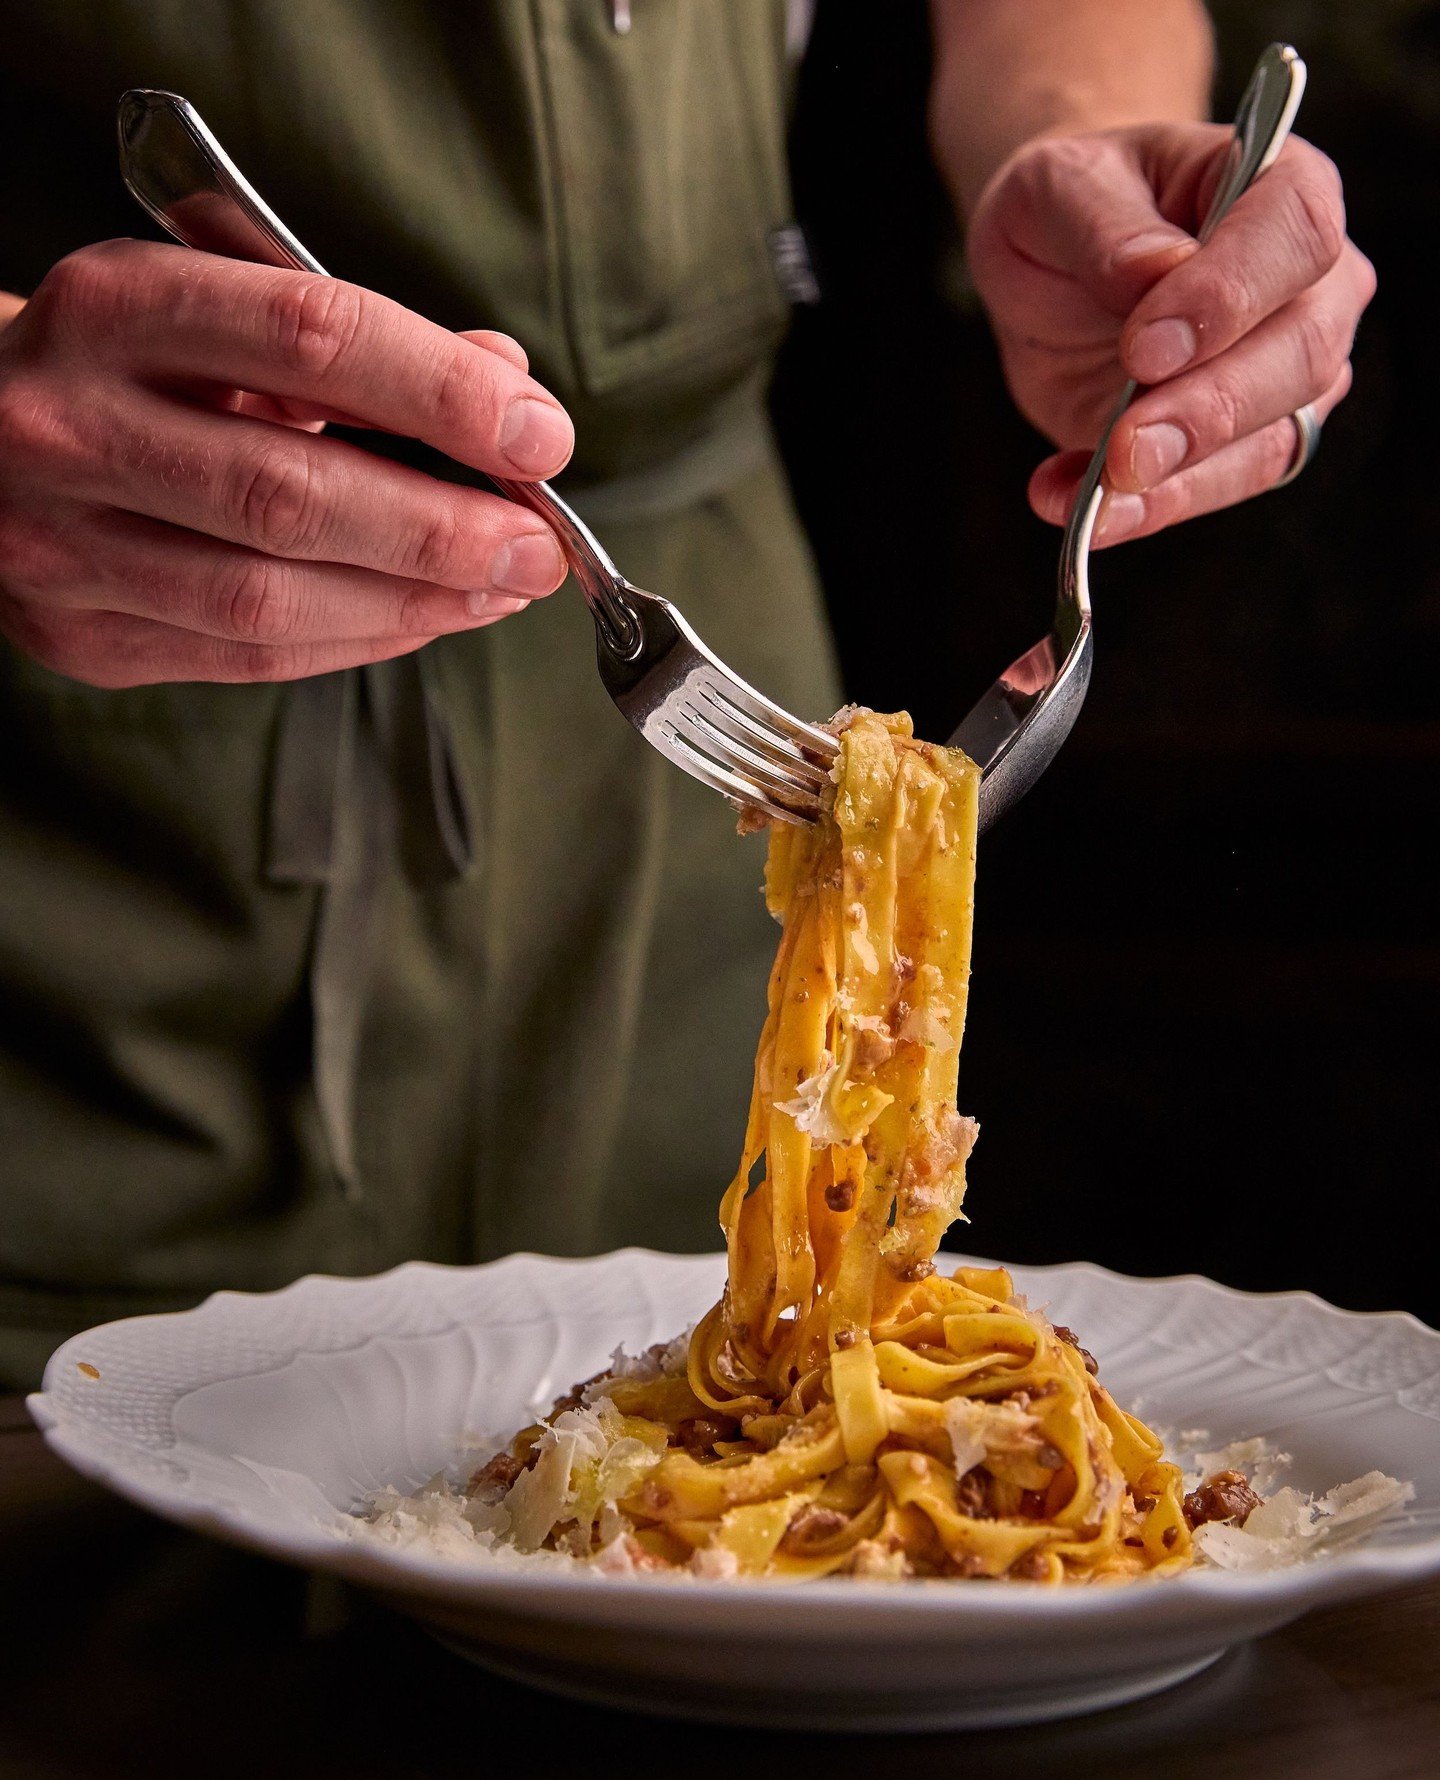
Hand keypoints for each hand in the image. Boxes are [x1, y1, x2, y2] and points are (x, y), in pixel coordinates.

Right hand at [0, 240, 574, 684]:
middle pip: (289, 495)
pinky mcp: (84, 637)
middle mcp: (72, 425)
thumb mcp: (223, 314)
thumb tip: (509, 387)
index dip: (442, 393)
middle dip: (441, 530)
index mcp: (116, 309)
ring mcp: (64, 543)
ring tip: (499, 589)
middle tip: (537, 547)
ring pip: (267, 599)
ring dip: (412, 603)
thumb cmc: (132, 368)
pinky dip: (358, 639)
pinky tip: (426, 618)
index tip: (539, 438)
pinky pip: (248, 656)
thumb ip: (362, 345)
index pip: (309, 337)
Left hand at [965, 123, 1375, 543]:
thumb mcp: (1058, 187)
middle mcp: (1310, 282)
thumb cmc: (1072, 206)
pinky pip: (1213, 489)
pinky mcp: (1243, 443)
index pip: (1295, 234)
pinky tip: (1083, 513)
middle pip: (1303, 352)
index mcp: (1279, 185)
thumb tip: (1153, 275)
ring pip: (1271, 439)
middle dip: (1210, 410)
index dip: (1228, 296)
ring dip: (1181, 480)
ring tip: (1096, 494)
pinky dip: (1145, 511)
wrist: (1051, 268)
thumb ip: (1104, 226)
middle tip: (1126, 448)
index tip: (1145, 348)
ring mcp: (1289, 371)